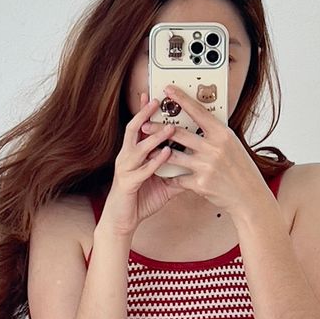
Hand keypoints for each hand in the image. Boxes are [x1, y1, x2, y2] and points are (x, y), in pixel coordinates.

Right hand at [101, 92, 186, 234]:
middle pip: (133, 130)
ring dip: (155, 137)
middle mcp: (127, 158)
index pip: (139, 128)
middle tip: (157, 101)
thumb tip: (196, 169)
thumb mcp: (163, 186)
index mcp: (134, 154)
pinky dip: (154, 161)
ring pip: (138, 147)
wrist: (122, 221)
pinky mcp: (127, 184)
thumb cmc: (140, 200)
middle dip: (144, 114)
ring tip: (170, 128)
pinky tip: (166, 154)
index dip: (144, 112)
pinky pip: (142, 170)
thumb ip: (177, 175)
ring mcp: (125, 170)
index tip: (154, 97)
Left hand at [155, 84, 271, 216]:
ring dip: (158, 153)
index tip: (168, 90)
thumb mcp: (232, 145)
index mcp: (222, 134)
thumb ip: (215, 134)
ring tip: (147, 150)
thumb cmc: (241, 169)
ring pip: (174, 156)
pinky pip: (178, 178)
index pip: (198, 111)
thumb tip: (201, 120)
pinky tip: (162, 175)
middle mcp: (214, 148)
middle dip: (158, 128)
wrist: (248, 195)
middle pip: (179, 133)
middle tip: (145, 124)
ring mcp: (206, 166)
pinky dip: (170, 177)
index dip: (181, 99)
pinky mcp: (200, 183)